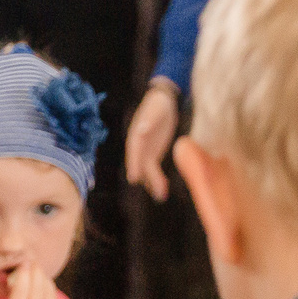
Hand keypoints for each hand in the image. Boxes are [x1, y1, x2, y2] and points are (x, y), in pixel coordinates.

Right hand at [0, 262, 62, 298]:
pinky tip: (46, 286)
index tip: (23, 263)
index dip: (23, 272)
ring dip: (44, 279)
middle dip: (35, 271)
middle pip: (37, 286)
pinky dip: (50, 291)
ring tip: (39, 271)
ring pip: (49, 292)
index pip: (22, 288)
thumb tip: (20, 281)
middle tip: (33, 261)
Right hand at [125, 79, 181, 198]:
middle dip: (145, 178)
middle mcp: (138, 147)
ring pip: (147, 171)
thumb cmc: (157, 105)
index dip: (134, 164)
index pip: (134, 152)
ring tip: (161, 196)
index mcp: (136, 136)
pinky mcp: (154, 154)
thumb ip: (148, 120)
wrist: (162, 103)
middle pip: (140, 165)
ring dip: (153, 183)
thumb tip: (141, 130)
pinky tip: (163, 190)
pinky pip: (154, 170)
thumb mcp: (155, 110)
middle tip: (154, 191)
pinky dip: (158, 179)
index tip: (134, 177)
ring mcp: (145, 152)